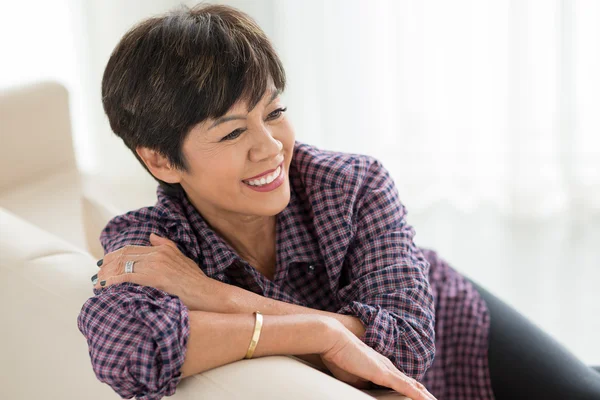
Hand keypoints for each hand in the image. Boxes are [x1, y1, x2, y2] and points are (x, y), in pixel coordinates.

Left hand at [93, 233, 225, 311]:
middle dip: (107, 264)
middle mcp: (157, 253)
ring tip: (98, 283)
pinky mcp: (153, 277)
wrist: (206, 294)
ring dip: (107, 274)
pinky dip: (112, 281)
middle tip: (97, 274)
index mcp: (162, 249)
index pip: (131, 249)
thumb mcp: (182, 259)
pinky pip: (126, 276)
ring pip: (122, 265)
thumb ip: (166, 246)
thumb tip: (151, 236)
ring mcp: (155, 265)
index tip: (104, 264)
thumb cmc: (196, 281)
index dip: (114, 256)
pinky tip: (104, 287)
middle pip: (123, 255)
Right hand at [320, 321, 436, 399]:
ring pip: (414, 387)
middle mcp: (388, 366)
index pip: (402, 380)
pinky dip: (419, 396)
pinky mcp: (384, 374)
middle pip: (412, 383)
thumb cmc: (339, 356)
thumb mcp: (352, 376)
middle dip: (423, 394)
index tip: (421, 396)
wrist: (334, 339)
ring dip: (425, 397)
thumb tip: (367, 390)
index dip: (412, 389)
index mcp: (381, 365)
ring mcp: (388, 370)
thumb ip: (363, 384)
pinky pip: (407, 388)